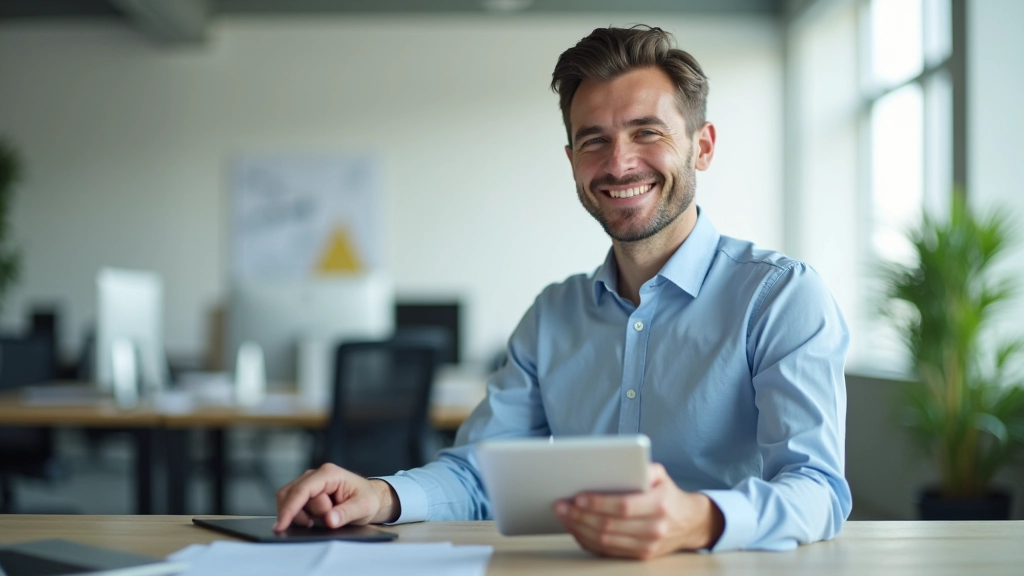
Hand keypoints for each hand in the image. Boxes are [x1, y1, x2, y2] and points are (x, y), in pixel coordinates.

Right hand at [274, 463, 398, 531]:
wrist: (370, 497)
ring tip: (323, 517)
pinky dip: (299, 515)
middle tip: (324, 518)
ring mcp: (309, 482)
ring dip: (302, 514)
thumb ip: (346, 513)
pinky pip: (293, 504)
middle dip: (302, 513)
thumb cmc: (367, 498)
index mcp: (329, 474)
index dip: (290, 508)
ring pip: (290, 500)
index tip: (282, 524)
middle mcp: (315, 474)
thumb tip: (329, 520)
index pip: (302, 490)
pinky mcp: (306, 491)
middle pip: (291, 494)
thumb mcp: (363, 507)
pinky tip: (314, 519)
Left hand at [553, 463, 723, 559]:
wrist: (689, 523)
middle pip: (609, 526)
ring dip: (579, 529)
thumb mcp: (661, 475)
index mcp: (659, 505)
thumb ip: (643, 467)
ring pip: (605, 541)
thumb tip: (619, 463)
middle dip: (580, 516)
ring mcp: (647, 546)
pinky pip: (608, 551)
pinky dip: (588, 541)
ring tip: (564, 516)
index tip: (578, 497)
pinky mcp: (640, 556)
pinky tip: (576, 529)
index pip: (624, 506)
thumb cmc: (668, 494)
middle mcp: (654, 528)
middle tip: (561, 506)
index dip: (598, 503)